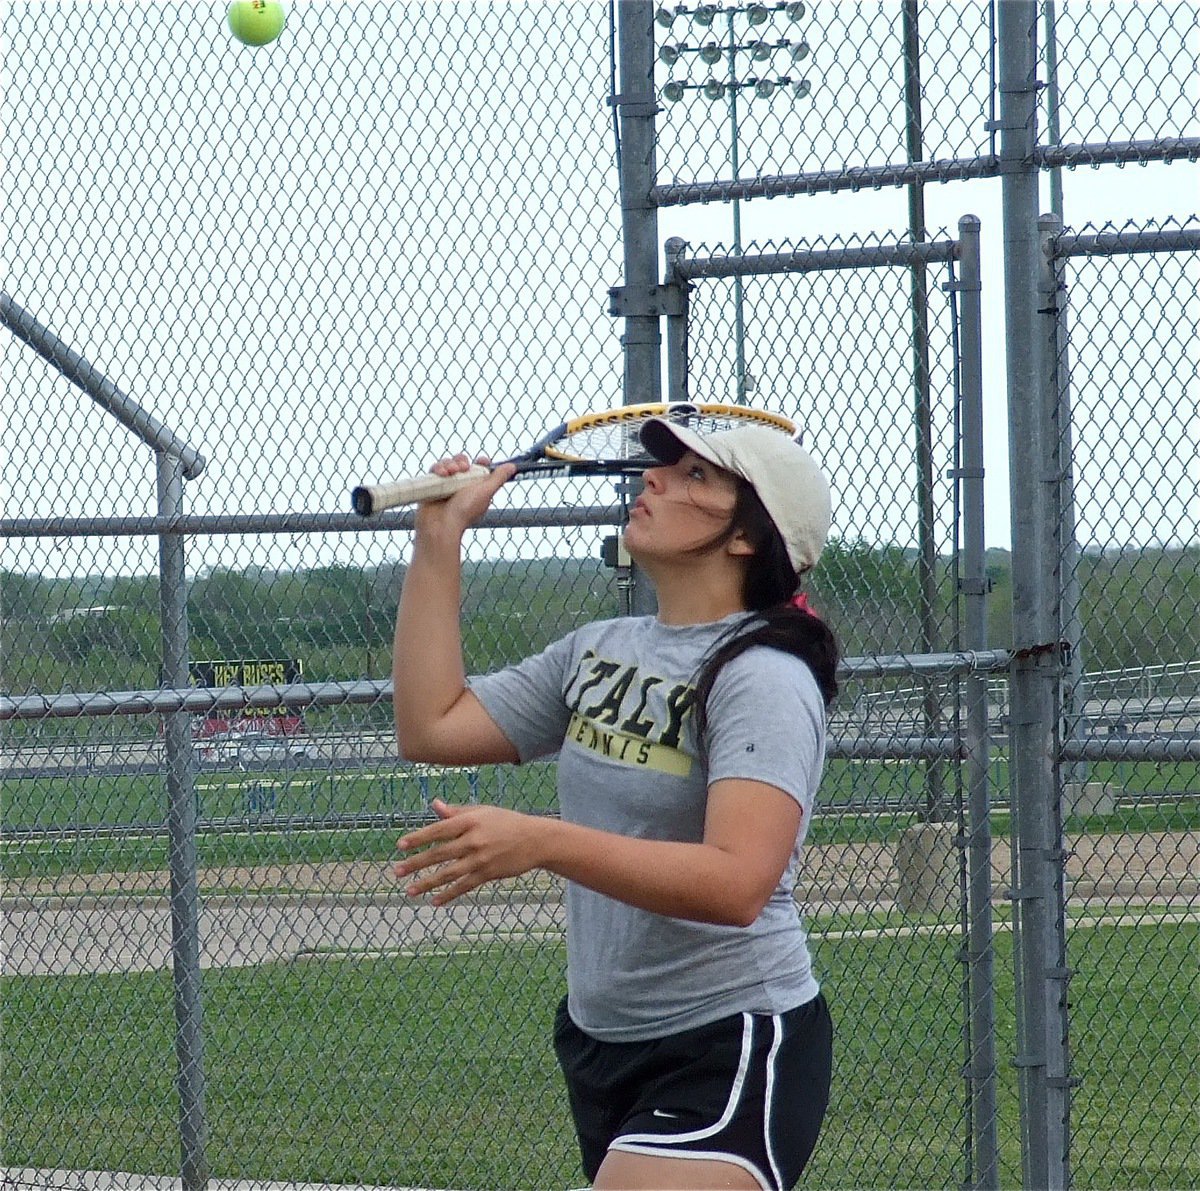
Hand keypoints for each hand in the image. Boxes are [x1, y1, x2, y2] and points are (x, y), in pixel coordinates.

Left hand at [394, 799, 545, 905]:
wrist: (535, 839)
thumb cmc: (506, 822)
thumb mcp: (482, 811)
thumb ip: (457, 811)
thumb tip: (434, 805)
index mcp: (470, 821)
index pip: (438, 830)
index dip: (418, 838)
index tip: (400, 846)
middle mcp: (473, 840)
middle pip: (439, 854)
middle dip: (416, 863)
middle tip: (397, 871)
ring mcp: (480, 859)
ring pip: (448, 873)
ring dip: (427, 883)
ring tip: (410, 891)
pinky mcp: (488, 874)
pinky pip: (464, 886)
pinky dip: (449, 894)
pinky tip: (435, 901)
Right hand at [413, 454, 515, 543]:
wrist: (441, 525)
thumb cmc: (465, 511)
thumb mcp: (486, 492)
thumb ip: (499, 478)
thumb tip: (512, 467)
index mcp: (476, 489)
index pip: (479, 469)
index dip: (480, 463)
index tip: (481, 461)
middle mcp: (461, 486)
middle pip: (462, 463)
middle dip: (462, 461)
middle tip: (463, 468)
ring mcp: (446, 486)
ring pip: (448, 464)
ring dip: (449, 464)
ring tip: (450, 472)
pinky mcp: (433, 486)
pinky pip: (435, 469)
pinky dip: (438, 468)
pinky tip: (441, 474)